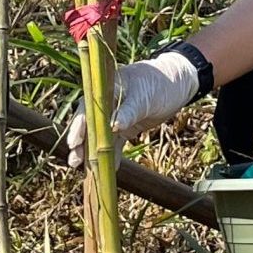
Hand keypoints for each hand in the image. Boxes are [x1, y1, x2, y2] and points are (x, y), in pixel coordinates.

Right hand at [66, 50, 199, 165]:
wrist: (177, 84)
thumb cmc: (159, 82)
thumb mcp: (145, 95)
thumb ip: (129, 110)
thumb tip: (113, 126)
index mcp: (106, 88)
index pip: (88, 107)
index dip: (79, 124)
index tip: (75, 141)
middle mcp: (107, 102)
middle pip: (89, 124)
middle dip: (81, 142)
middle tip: (74, 161)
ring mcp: (115, 116)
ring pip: (100, 135)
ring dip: (93, 152)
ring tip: (86, 170)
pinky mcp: (125, 127)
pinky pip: (115, 142)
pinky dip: (112, 155)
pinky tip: (109, 170)